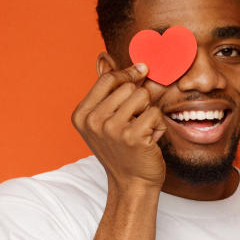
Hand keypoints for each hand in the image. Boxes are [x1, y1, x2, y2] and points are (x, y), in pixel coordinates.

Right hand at [71, 63, 166, 189]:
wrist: (132, 184)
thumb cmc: (122, 150)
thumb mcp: (106, 119)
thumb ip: (105, 88)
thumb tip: (103, 56)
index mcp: (81, 114)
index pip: (108, 79)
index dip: (128, 74)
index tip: (143, 72)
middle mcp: (93, 121)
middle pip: (128, 87)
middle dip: (139, 101)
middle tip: (136, 122)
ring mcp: (111, 129)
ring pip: (143, 97)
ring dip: (149, 113)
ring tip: (142, 131)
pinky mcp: (132, 136)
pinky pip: (154, 114)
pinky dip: (158, 126)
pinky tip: (149, 141)